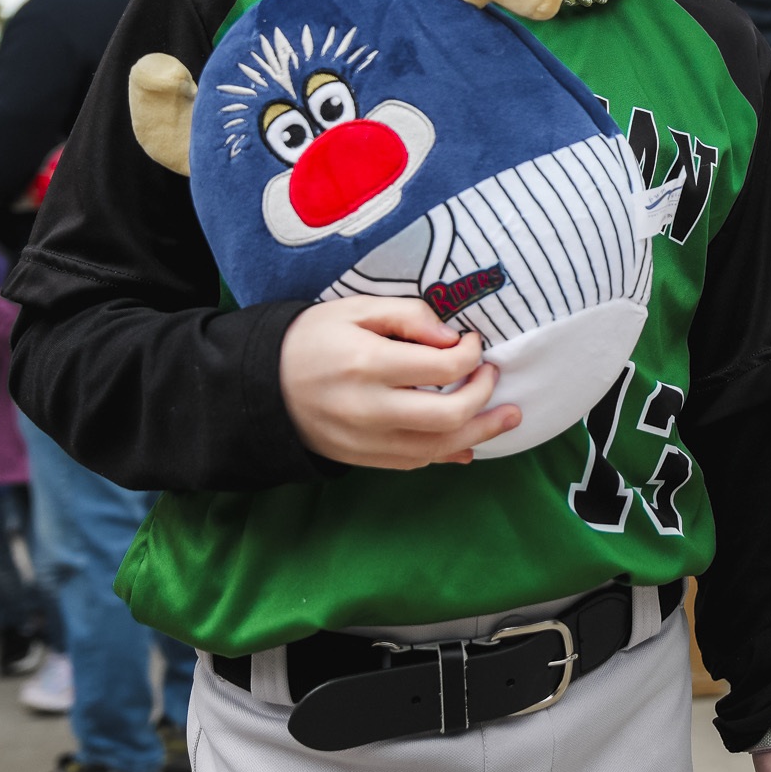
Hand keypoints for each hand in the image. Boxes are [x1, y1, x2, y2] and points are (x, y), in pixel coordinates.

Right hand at [279, 297, 521, 469]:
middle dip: (484, 396)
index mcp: (368, 364)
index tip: (473, 341)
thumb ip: (408, 316)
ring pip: (438, 447)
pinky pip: (416, 462)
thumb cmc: (311, 339)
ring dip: (480, 433)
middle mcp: (370, 409)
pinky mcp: (364, 459)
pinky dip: (448, 453)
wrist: (262, 387)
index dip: (471, 353)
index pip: (442, 367)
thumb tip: (452, 338)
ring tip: (508, 417)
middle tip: (494, 375)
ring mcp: (367, 441)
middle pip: (448, 416)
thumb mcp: (355, 309)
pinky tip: (469, 443)